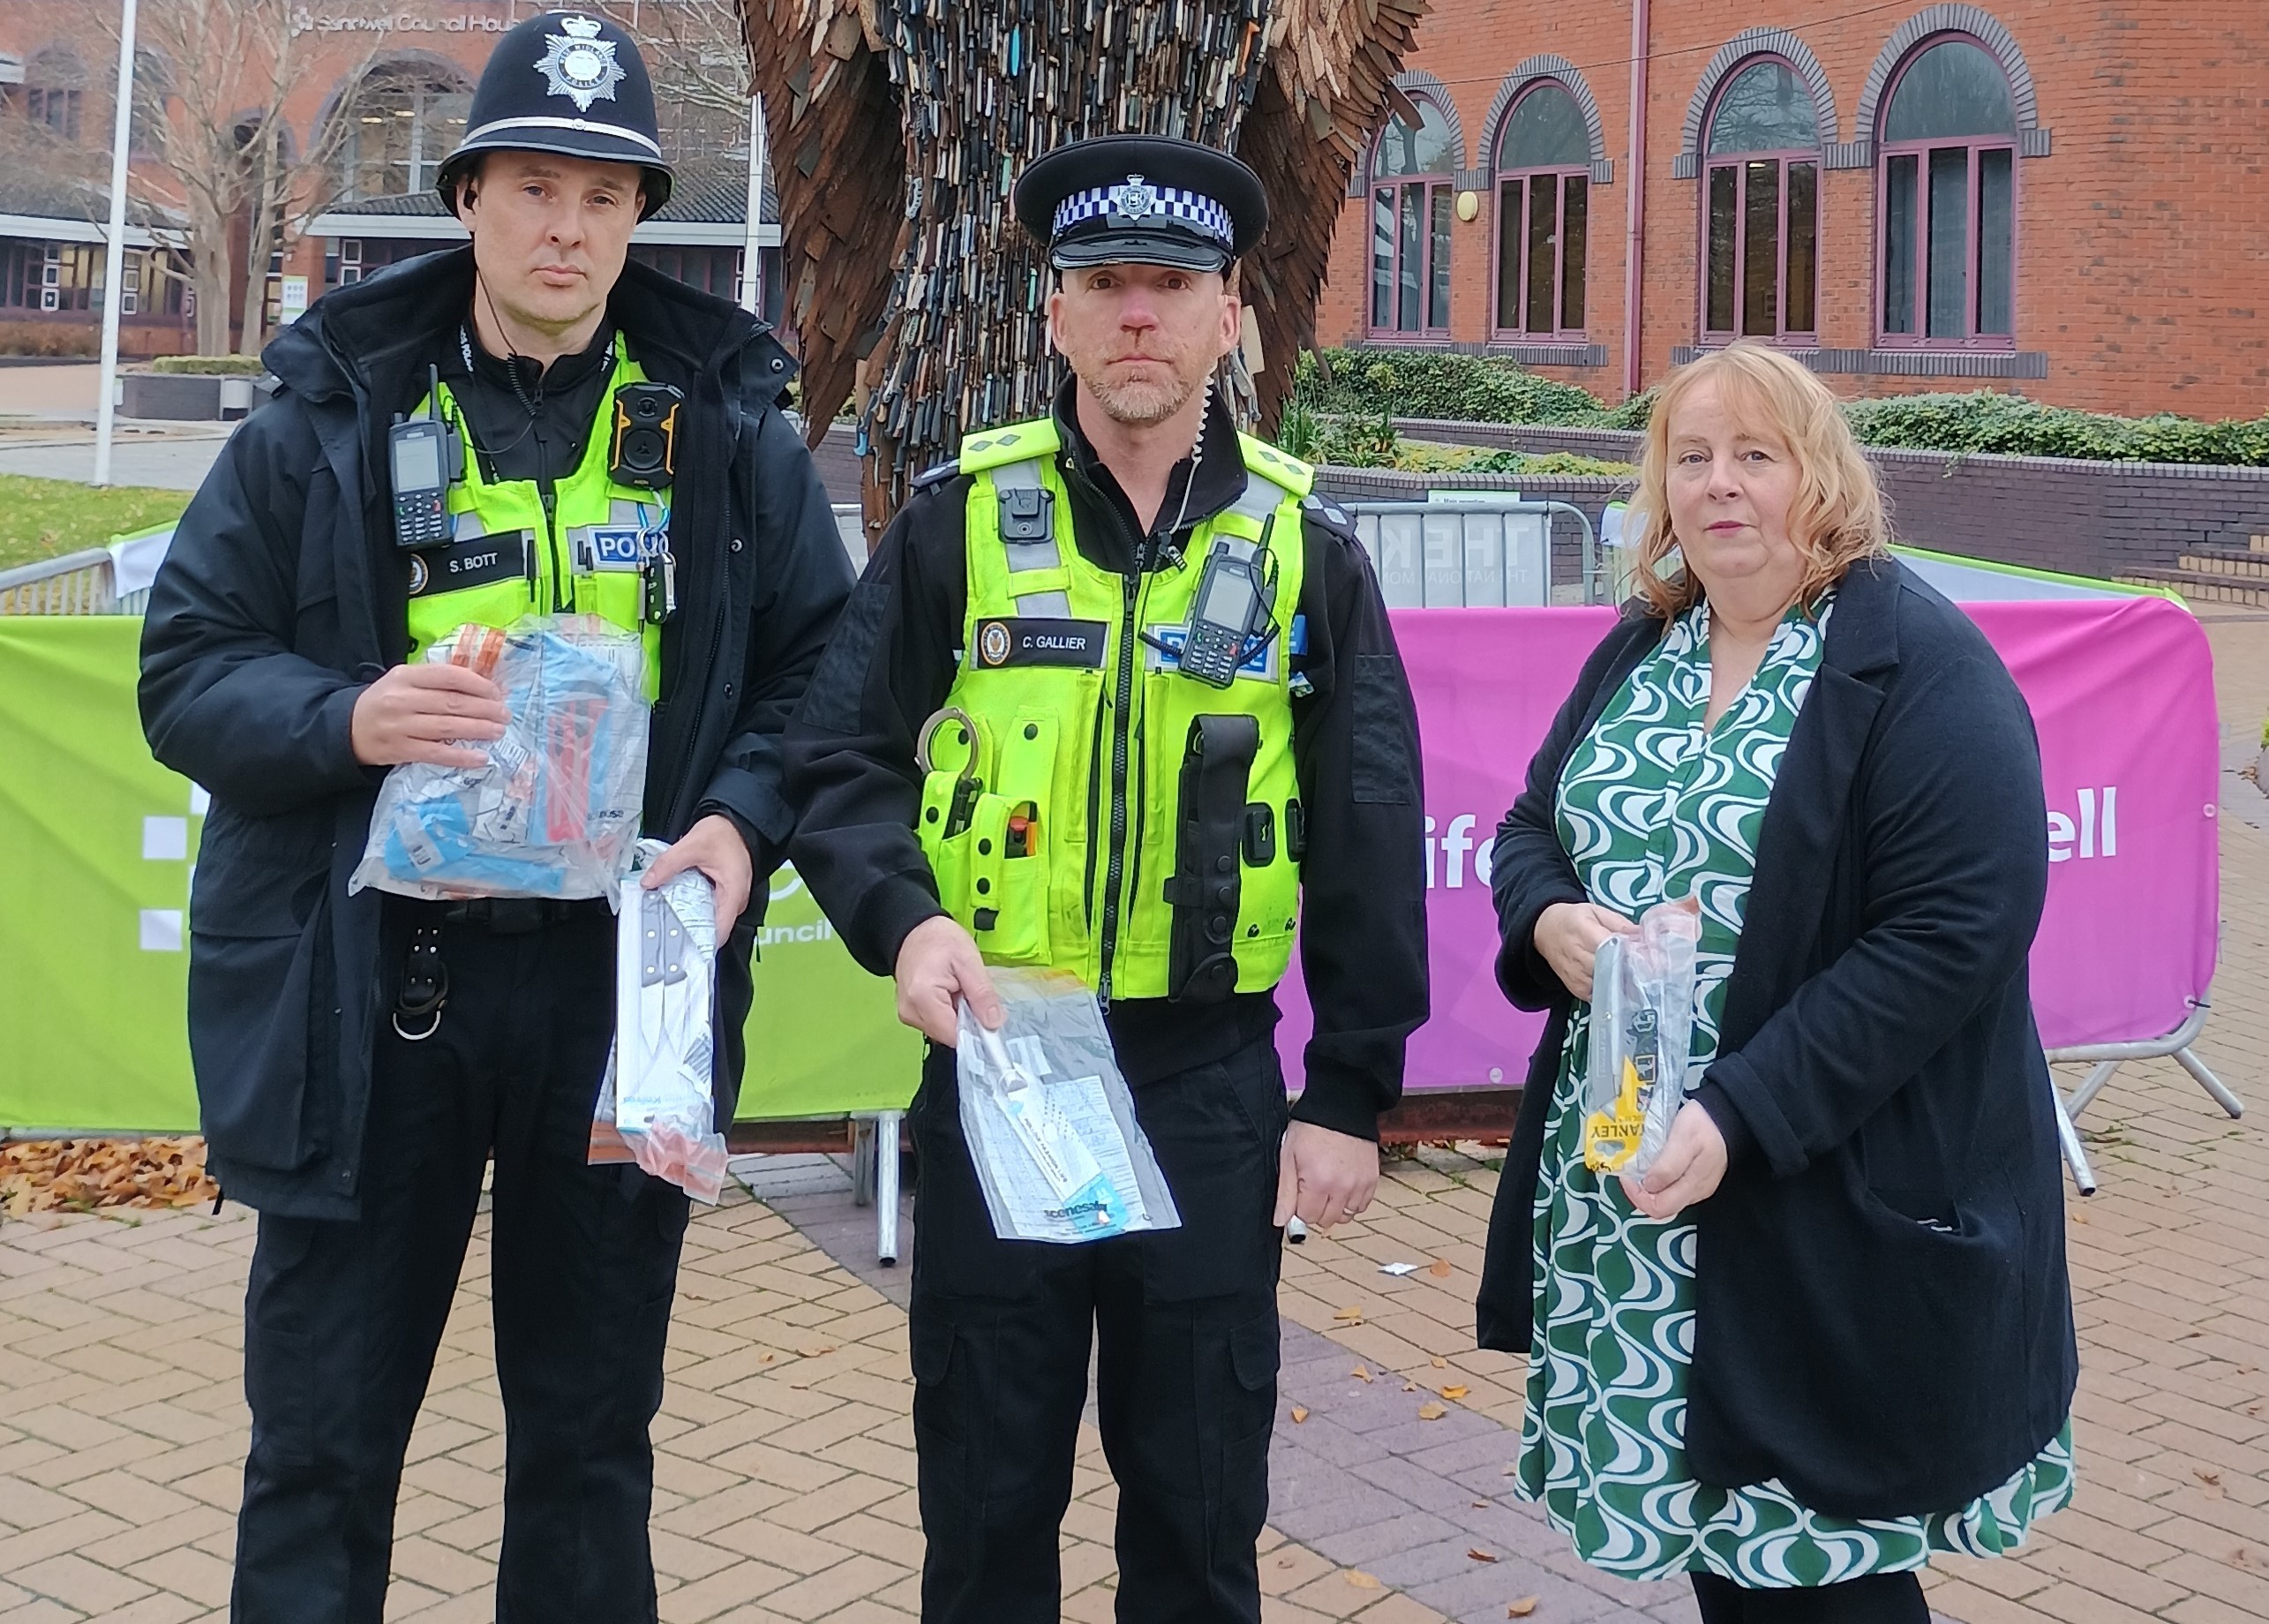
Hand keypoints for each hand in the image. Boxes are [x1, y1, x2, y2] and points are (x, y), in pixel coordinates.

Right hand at [350, 662, 507, 767]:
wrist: (347, 728)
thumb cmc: (386, 701)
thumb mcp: (404, 681)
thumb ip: (435, 681)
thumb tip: (480, 684)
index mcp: (405, 676)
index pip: (448, 676)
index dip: (477, 684)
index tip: (496, 693)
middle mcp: (402, 699)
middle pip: (452, 702)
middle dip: (485, 709)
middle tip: (505, 715)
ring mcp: (401, 725)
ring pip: (447, 727)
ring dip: (479, 730)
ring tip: (498, 731)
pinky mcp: (401, 750)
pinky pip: (437, 753)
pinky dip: (461, 756)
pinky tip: (481, 758)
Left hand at [642, 814, 753, 938]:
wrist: (736, 820)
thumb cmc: (725, 832)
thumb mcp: (692, 845)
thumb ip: (668, 864)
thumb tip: (647, 881)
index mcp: (734, 894)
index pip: (719, 932)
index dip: (700, 944)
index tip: (679, 949)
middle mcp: (735, 901)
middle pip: (712, 928)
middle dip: (688, 931)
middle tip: (663, 932)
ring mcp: (730, 898)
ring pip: (708, 918)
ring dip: (689, 919)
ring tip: (665, 919)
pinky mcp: (724, 892)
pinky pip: (708, 907)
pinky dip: (692, 907)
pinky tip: (676, 904)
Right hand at [893, 914, 1001, 1044]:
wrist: (914, 929)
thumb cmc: (939, 939)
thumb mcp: (969, 961)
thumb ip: (982, 995)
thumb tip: (994, 1023)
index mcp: (922, 997)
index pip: (954, 1035)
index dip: (976, 1031)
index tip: (988, 1018)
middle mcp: (910, 1011)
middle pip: (948, 1036)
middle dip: (966, 1021)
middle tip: (969, 994)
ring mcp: (907, 1014)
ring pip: (943, 1032)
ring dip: (957, 1017)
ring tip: (957, 991)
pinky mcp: (909, 1013)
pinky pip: (936, 1024)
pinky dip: (947, 1013)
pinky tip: (949, 994)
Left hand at [1273, 1121, 1379, 1231]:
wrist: (1340, 1107)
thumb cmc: (1312, 1128)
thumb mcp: (1289, 1157)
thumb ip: (1285, 1193)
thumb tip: (1280, 1220)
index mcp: (1318, 1183)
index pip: (1307, 1217)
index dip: (1300, 1205)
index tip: (1300, 1189)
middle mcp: (1342, 1188)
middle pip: (1327, 1220)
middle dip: (1317, 1208)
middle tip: (1313, 1186)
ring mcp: (1360, 1185)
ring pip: (1346, 1216)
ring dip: (1335, 1206)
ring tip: (1329, 1185)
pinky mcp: (1372, 1180)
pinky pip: (1362, 1205)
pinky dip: (1352, 1200)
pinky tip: (1343, 1184)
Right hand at [1533, 901, 1639, 1000]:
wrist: (1545, 932)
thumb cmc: (1573, 920)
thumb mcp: (1596, 912)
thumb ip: (1620, 924)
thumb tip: (1643, 937)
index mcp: (1584, 931)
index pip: (1611, 947)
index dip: (1631, 953)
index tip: (1650, 957)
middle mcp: (1579, 956)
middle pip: (1612, 969)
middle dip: (1631, 969)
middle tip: (1647, 968)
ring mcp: (1577, 976)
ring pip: (1609, 985)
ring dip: (1624, 982)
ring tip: (1634, 975)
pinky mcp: (1578, 990)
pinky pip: (1602, 995)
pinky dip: (1613, 990)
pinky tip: (1618, 982)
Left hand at [1621, 1100, 1728, 1220]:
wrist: (1729, 1117)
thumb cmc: (1704, 1125)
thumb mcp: (1683, 1139)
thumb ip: (1667, 1166)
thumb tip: (1649, 1186)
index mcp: (1693, 1185)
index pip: (1659, 1208)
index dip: (1638, 1197)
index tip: (1627, 1177)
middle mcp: (1696, 1193)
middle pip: (1662, 1208)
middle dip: (1641, 1194)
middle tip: (1630, 1174)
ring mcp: (1699, 1187)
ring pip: (1668, 1200)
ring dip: (1649, 1189)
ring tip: (1640, 1169)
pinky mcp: (1698, 1179)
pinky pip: (1675, 1189)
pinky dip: (1659, 1183)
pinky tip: (1654, 1167)